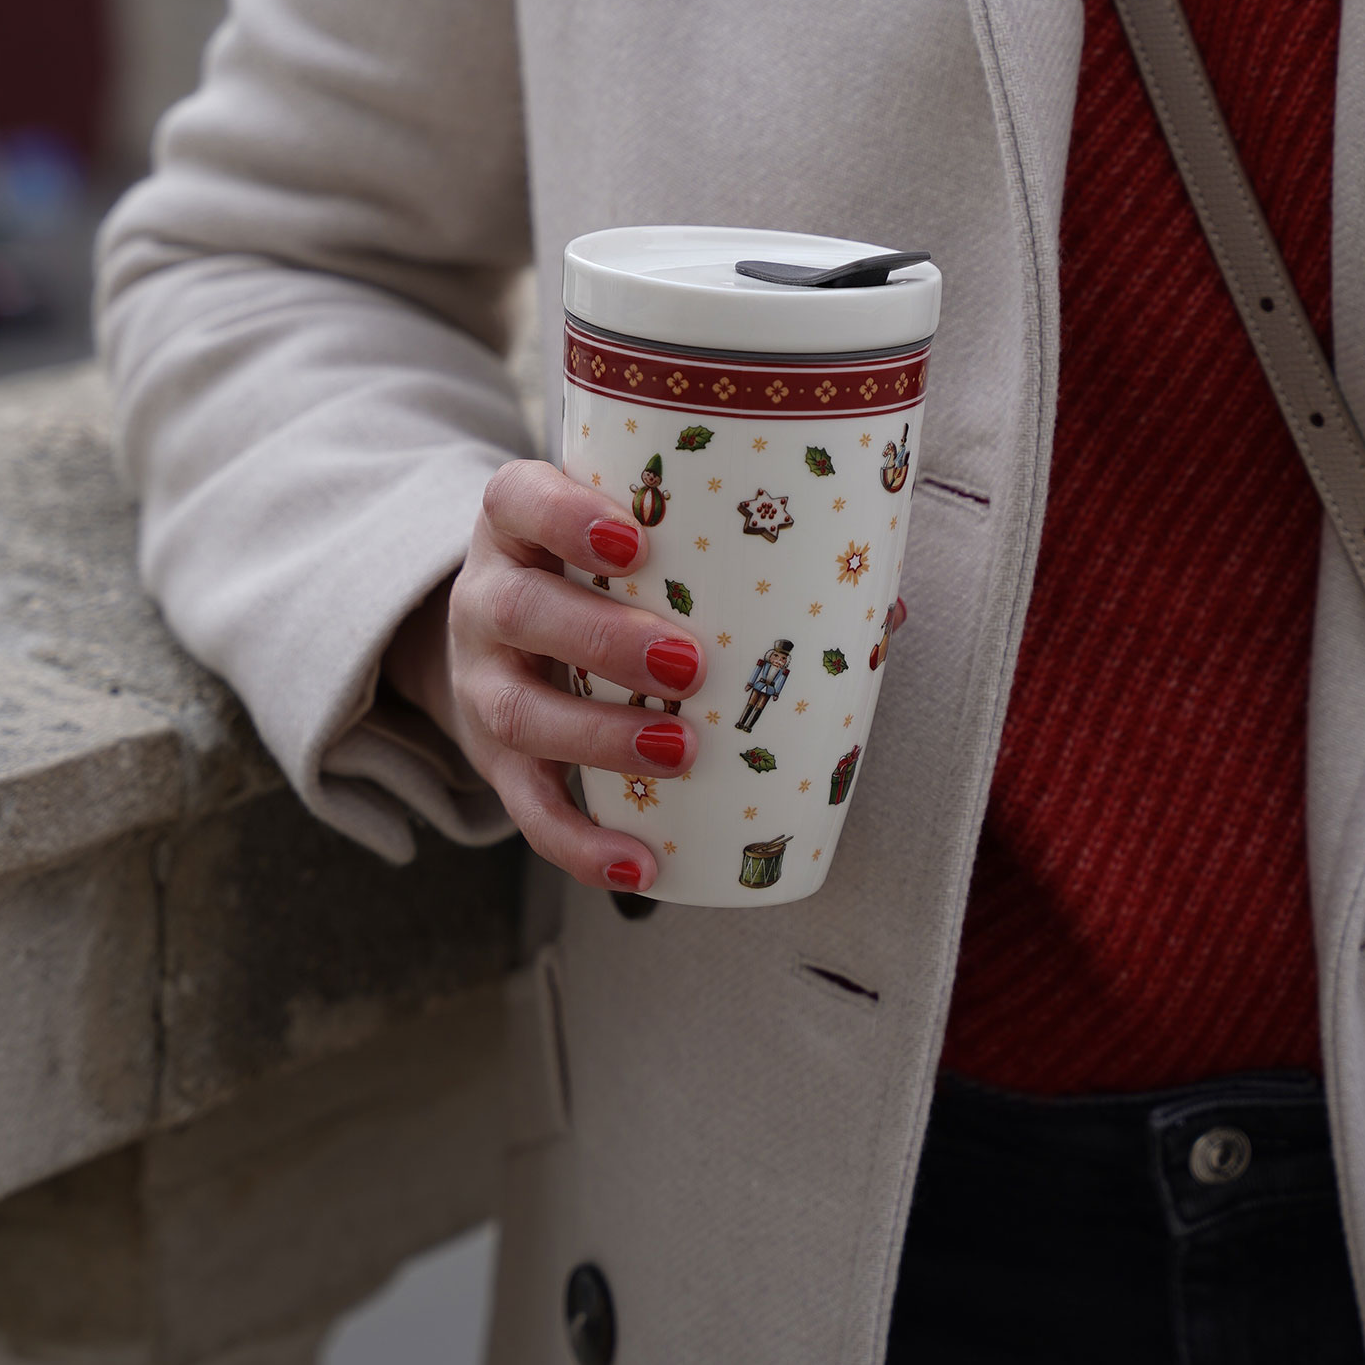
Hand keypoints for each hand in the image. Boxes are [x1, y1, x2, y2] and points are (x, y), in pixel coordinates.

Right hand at [384, 459, 705, 892]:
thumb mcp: (630, 549)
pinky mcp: (493, 763)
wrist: (500, 646)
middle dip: (603, 639)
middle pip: (519, 610)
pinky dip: (579, 843)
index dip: (566, 518)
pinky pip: (526, 809)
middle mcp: (486, 599)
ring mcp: (482, 683)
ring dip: (600, 739)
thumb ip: (728, 558)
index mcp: (519, 528)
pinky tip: (639, 865)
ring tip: (682, 751)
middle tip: (690, 664)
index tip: (635, 542)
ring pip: (518, 712)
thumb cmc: (597, 583)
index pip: (518, 499)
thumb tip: (882, 609)